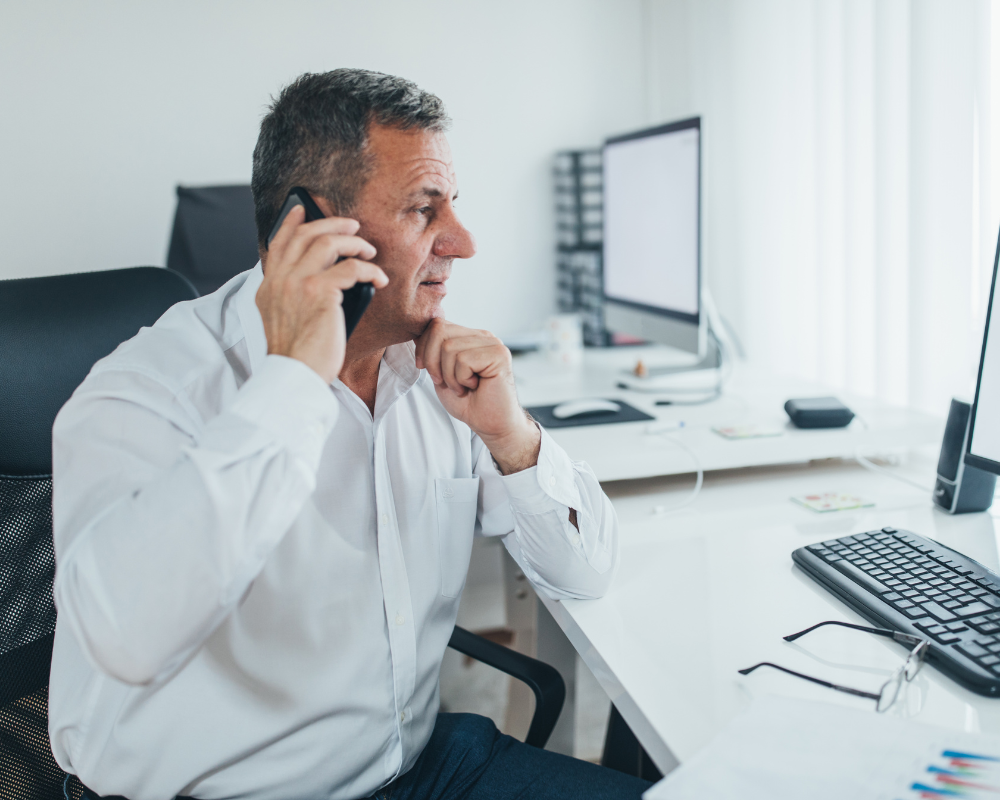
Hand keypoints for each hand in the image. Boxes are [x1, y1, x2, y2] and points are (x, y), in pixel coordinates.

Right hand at [256, 205, 387, 383]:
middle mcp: (280, 280)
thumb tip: (322, 279)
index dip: (291, 222)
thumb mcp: (284, 320)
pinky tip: (379, 279)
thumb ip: (292, 296)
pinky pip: (352, 268)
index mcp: (269, 286)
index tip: (302, 208)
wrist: (295, 374)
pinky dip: (371, 270)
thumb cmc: (298, 355)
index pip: (278, 243)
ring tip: (369, 251)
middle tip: (353, 226)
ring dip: (355, 243)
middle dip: (333, 224)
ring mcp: (298, 283)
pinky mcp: (320, 292)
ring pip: (329, 243)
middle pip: (306, 234)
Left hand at [415, 319, 539, 473]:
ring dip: (450, 375)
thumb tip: (416, 334)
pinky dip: (462, 379)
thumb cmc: (468, 402)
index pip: (436, 324)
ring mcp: (493, 343)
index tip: (432, 373)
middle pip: (439, 330)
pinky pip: (463, 360)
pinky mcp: (499, 355)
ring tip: (463, 386)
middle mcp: (482, 336)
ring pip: (449, 348)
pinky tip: (474, 386)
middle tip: (446, 382)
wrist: (491, 424)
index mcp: (470, 337)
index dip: (424, 349)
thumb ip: (432, 352)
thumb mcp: (441, 373)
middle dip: (433, 362)